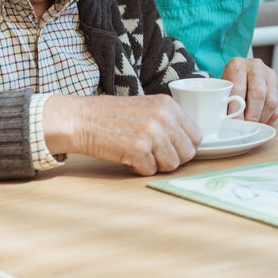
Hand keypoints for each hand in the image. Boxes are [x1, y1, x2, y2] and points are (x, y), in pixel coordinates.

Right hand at [44, 95, 199, 175]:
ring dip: (154, 165)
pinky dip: (138, 169)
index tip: (168, 148)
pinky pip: (150, 171)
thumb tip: (190, 145)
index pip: (196, 136)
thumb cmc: (112, 116)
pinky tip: (126, 156)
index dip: (183, 147)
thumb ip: (169, 122)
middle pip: (187, 154)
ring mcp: (151, 133)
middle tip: (151, 153)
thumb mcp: (147, 108)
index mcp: (169, 105)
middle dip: (170, 159)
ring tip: (137, 153)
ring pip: (171, 165)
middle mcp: (164, 117)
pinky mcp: (137, 149)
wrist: (80, 119)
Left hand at [221, 57, 277, 123]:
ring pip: (271, 101)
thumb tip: (227, 120)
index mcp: (238, 65)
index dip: (237, 108)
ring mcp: (269, 75)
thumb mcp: (223, 88)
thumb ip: (225, 100)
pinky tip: (262, 121)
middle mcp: (256, 67)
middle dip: (252, 115)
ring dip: (262, 117)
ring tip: (254, 125)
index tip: (236, 122)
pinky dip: (270, 117)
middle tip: (247, 127)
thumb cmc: (231, 82)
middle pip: (258, 93)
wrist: (243, 73)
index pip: (239, 88)